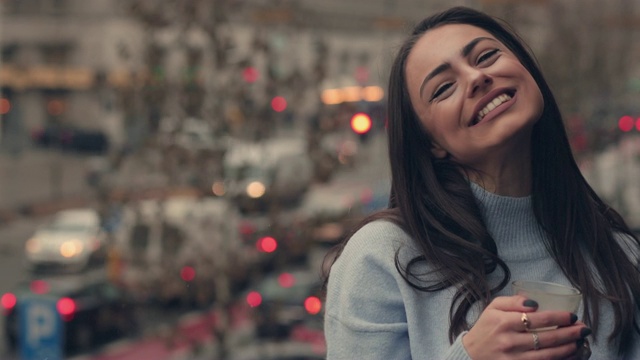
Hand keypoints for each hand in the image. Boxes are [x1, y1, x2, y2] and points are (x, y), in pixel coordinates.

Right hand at [462, 295, 589, 359]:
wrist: (471, 355)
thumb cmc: (485, 329)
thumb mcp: (492, 308)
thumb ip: (513, 301)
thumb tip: (535, 302)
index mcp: (504, 322)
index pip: (537, 319)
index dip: (559, 318)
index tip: (572, 316)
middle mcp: (509, 341)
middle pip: (547, 338)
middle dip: (570, 333)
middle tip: (584, 329)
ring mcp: (514, 359)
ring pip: (548, 356)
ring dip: (568, 349)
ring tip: (580, 342)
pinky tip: (569, 356)